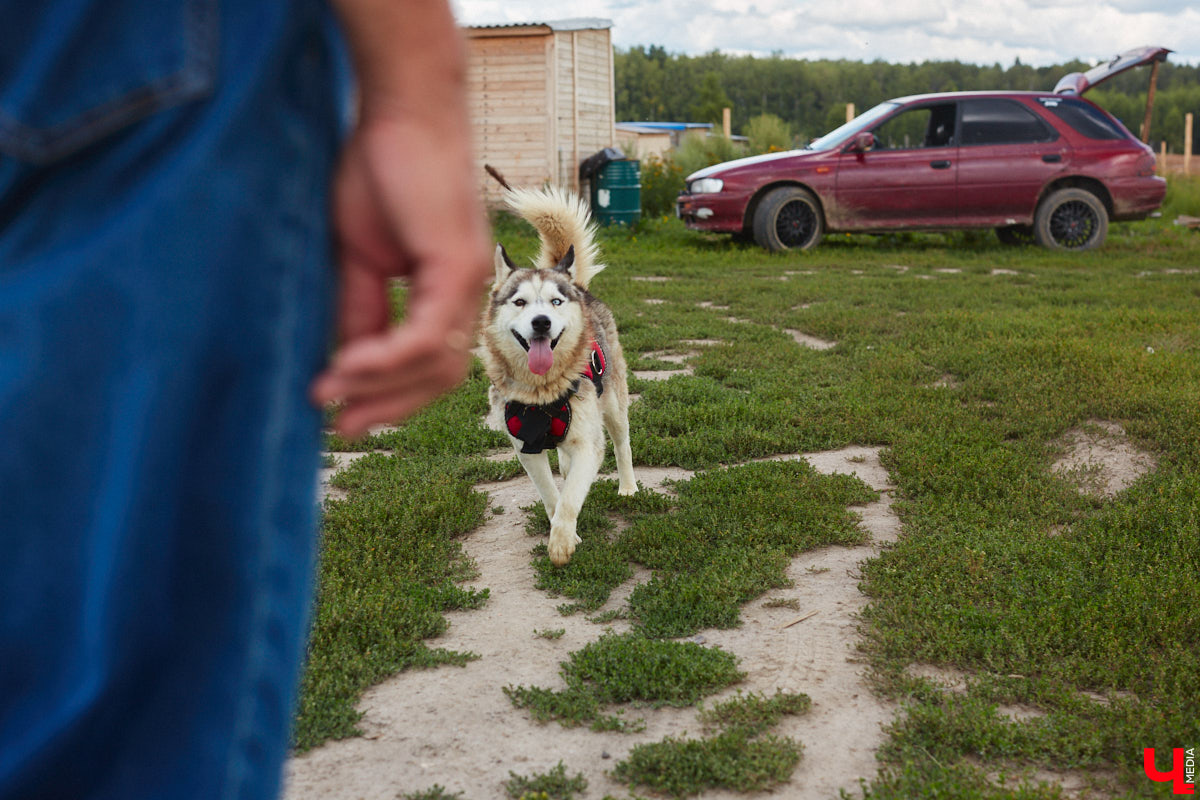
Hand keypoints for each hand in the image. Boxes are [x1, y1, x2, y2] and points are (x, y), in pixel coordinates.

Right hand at [311, 110, 490, 438]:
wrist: (402, 109)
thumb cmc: (382, 170)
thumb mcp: (360, 256)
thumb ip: (359, 309)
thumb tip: (344, 363)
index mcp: (449, 292)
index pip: (431, 364)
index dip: (389, 394)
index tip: (341, 413)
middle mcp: (470, 294)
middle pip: (442, 378)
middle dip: (391, 408)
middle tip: (342, 429)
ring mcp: (471, 282)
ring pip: (437, 365)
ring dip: (383, 389)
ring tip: (332, 397)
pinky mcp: (460, 266)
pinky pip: (426, 335)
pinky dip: (386, 359)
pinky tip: (346, 367)